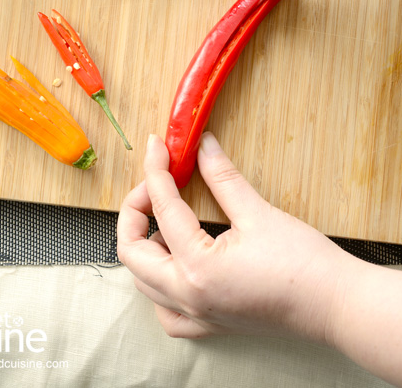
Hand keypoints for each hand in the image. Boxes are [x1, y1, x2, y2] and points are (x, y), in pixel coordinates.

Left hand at [117, 132, 350, 340]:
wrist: (335, 305)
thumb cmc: (302, 262)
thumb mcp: (257, 212)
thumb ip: (222, 177)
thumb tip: (202, 145)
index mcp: (197, 267)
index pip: (162, 209)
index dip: (156, 170)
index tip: (157, 146)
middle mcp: (188, 297)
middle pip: (133, 253)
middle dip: (135, 211)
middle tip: (157, 182)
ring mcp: (198, 315)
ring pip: (144, 283)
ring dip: (144, 247)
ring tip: (163, 218)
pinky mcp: (211, 324)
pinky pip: (168, 312)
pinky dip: (159, 287)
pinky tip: (174, 265)